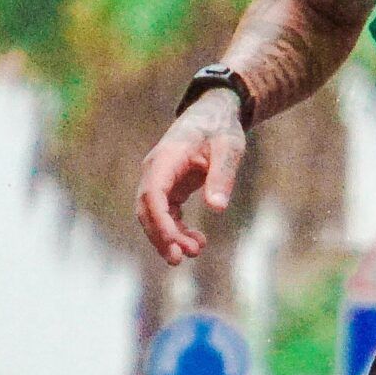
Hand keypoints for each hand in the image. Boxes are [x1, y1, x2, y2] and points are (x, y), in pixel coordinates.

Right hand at [135, 91, 246, 264]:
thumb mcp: (228, 148)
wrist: (214, 115)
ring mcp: (159, 180)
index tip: (174, 243)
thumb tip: (217, 208)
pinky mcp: (169, 189)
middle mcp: (155, 171)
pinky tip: (197, 242)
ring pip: (154, 216)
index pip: (152, 195)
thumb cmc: (220, 128)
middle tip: (180, 259)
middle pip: (147, 210)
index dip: (159, 222)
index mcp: (165, 159)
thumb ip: (222, 174)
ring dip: (169, 237)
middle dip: (160, 236)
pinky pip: (166, 215)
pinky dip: (177, 230)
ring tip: (195, 251)